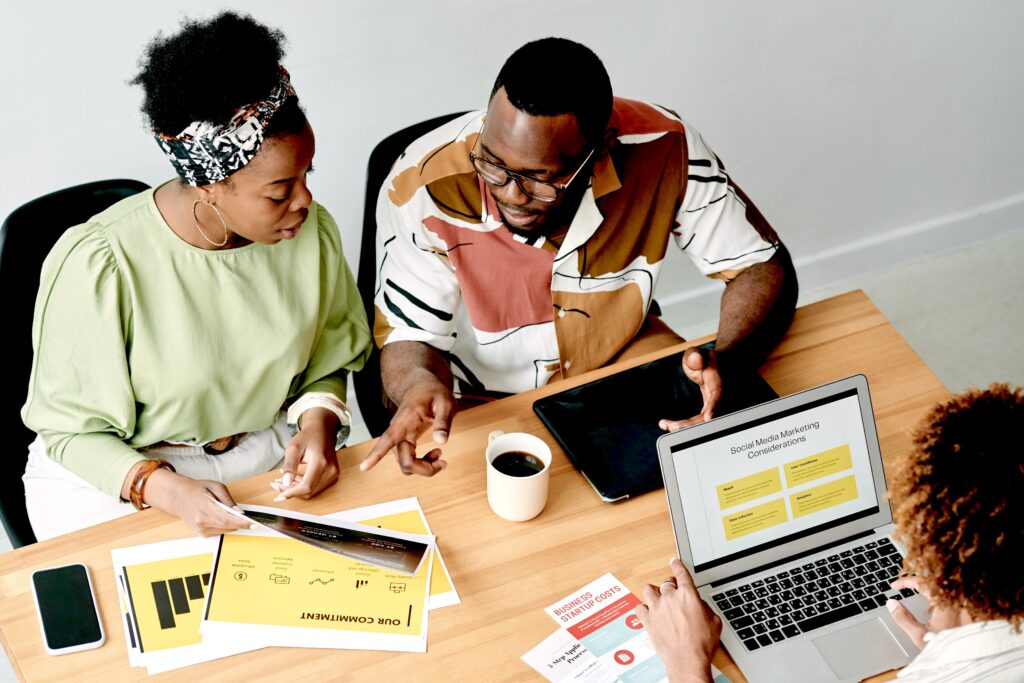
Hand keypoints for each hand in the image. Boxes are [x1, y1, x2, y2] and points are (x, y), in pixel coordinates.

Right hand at [144, 469, 256, 536]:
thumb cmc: (197, 489)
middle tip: (253, 520)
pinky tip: (222, 517)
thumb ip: (227, 499)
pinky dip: (226, 525)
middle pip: (228, 525)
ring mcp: (201, 528)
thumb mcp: (215, 486)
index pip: (227, 518)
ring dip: (234, 523)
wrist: (179, 497)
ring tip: (235, 514)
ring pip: (225, 529)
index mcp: (205, 506)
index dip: (242, 522)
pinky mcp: (202, 533)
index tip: (254, 524)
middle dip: (242, 523)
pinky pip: (220, 531)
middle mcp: (202, 520)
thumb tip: (238, 511)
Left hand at [272, 407, 340, 500]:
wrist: (322, 430)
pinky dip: (303, 487)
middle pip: (309, 491)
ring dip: (296, 490)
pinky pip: (316, 488)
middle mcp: (331, 470)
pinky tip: (294, 480)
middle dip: (291, 491)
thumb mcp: (294, 447)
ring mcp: (334, 474)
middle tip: (276, 484)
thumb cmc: (308, 437)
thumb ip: (290, 465)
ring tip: (282, 481)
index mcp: (322, 462)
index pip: (306, 485)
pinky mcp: (333, 476)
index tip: (278, 496)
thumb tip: (285, 482)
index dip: (291, 493)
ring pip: (312, 491)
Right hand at [360, 378, 452, 475]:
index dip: (376, 454)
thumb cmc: (433, 392)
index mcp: (406, 419)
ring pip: (406, 464)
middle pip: (404, 461)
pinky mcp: (404, 443)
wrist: (422, 386)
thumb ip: (443, 421)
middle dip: (424, 469)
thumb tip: (441, 441)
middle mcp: (399, 431)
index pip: (388, 438)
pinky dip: (423, 464)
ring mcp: (400, 439)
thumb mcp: (445, 402)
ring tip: (439, 457)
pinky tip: (435, 454)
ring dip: (424, 468)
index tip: (364, 467)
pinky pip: (409, 461)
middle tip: (443, 463)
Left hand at [636, 558, 720, 682]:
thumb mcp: (714, 621)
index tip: (674, 561)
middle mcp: (670, 597)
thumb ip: (704, 607)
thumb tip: (699, 605)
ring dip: (653, 592)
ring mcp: (657, 607)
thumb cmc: (701, 643)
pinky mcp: (647, 620)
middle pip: (666, 582)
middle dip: (670, 585)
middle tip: (673, 592)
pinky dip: (643, 608)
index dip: (677, 565)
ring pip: (648, 589)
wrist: (687, 659)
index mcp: (688, 594)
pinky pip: (639, 607)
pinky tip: (647, 612)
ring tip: (657, 598)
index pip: (681, 573)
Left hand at [659, 347, 722, 431]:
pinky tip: (668, 424)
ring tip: (665, 425)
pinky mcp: (708, 409)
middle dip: (692, 424)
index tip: (708, 417)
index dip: (714, 406)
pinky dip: (685, 424)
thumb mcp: (696, 352)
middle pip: (709, 414)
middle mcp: (718, 395)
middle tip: (672, 427)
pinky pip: (698, 420)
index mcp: (717, 380)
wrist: (715, 364)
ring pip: (702, 421)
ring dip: (685, 426)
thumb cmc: (704, 358)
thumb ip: (694, 354)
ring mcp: (713, 403)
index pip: (718, 394)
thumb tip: (696, 359)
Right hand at [886, 574, 965, 648]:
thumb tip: (891, 603)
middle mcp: (956, 601)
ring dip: (929, 586)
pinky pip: (952, 594)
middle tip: (904, 584)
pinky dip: (939, 593)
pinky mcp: (968, 613)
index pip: (922, 583)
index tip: (894, 586)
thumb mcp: (920, 636)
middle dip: (917, 580)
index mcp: (945, 604)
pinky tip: (934, 599)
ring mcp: (963, 606)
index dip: (906, 582)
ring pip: (944, 587)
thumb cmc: (946, 651)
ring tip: (917, 588)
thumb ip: (903, 618)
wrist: (966, 661)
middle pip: (934, 581)